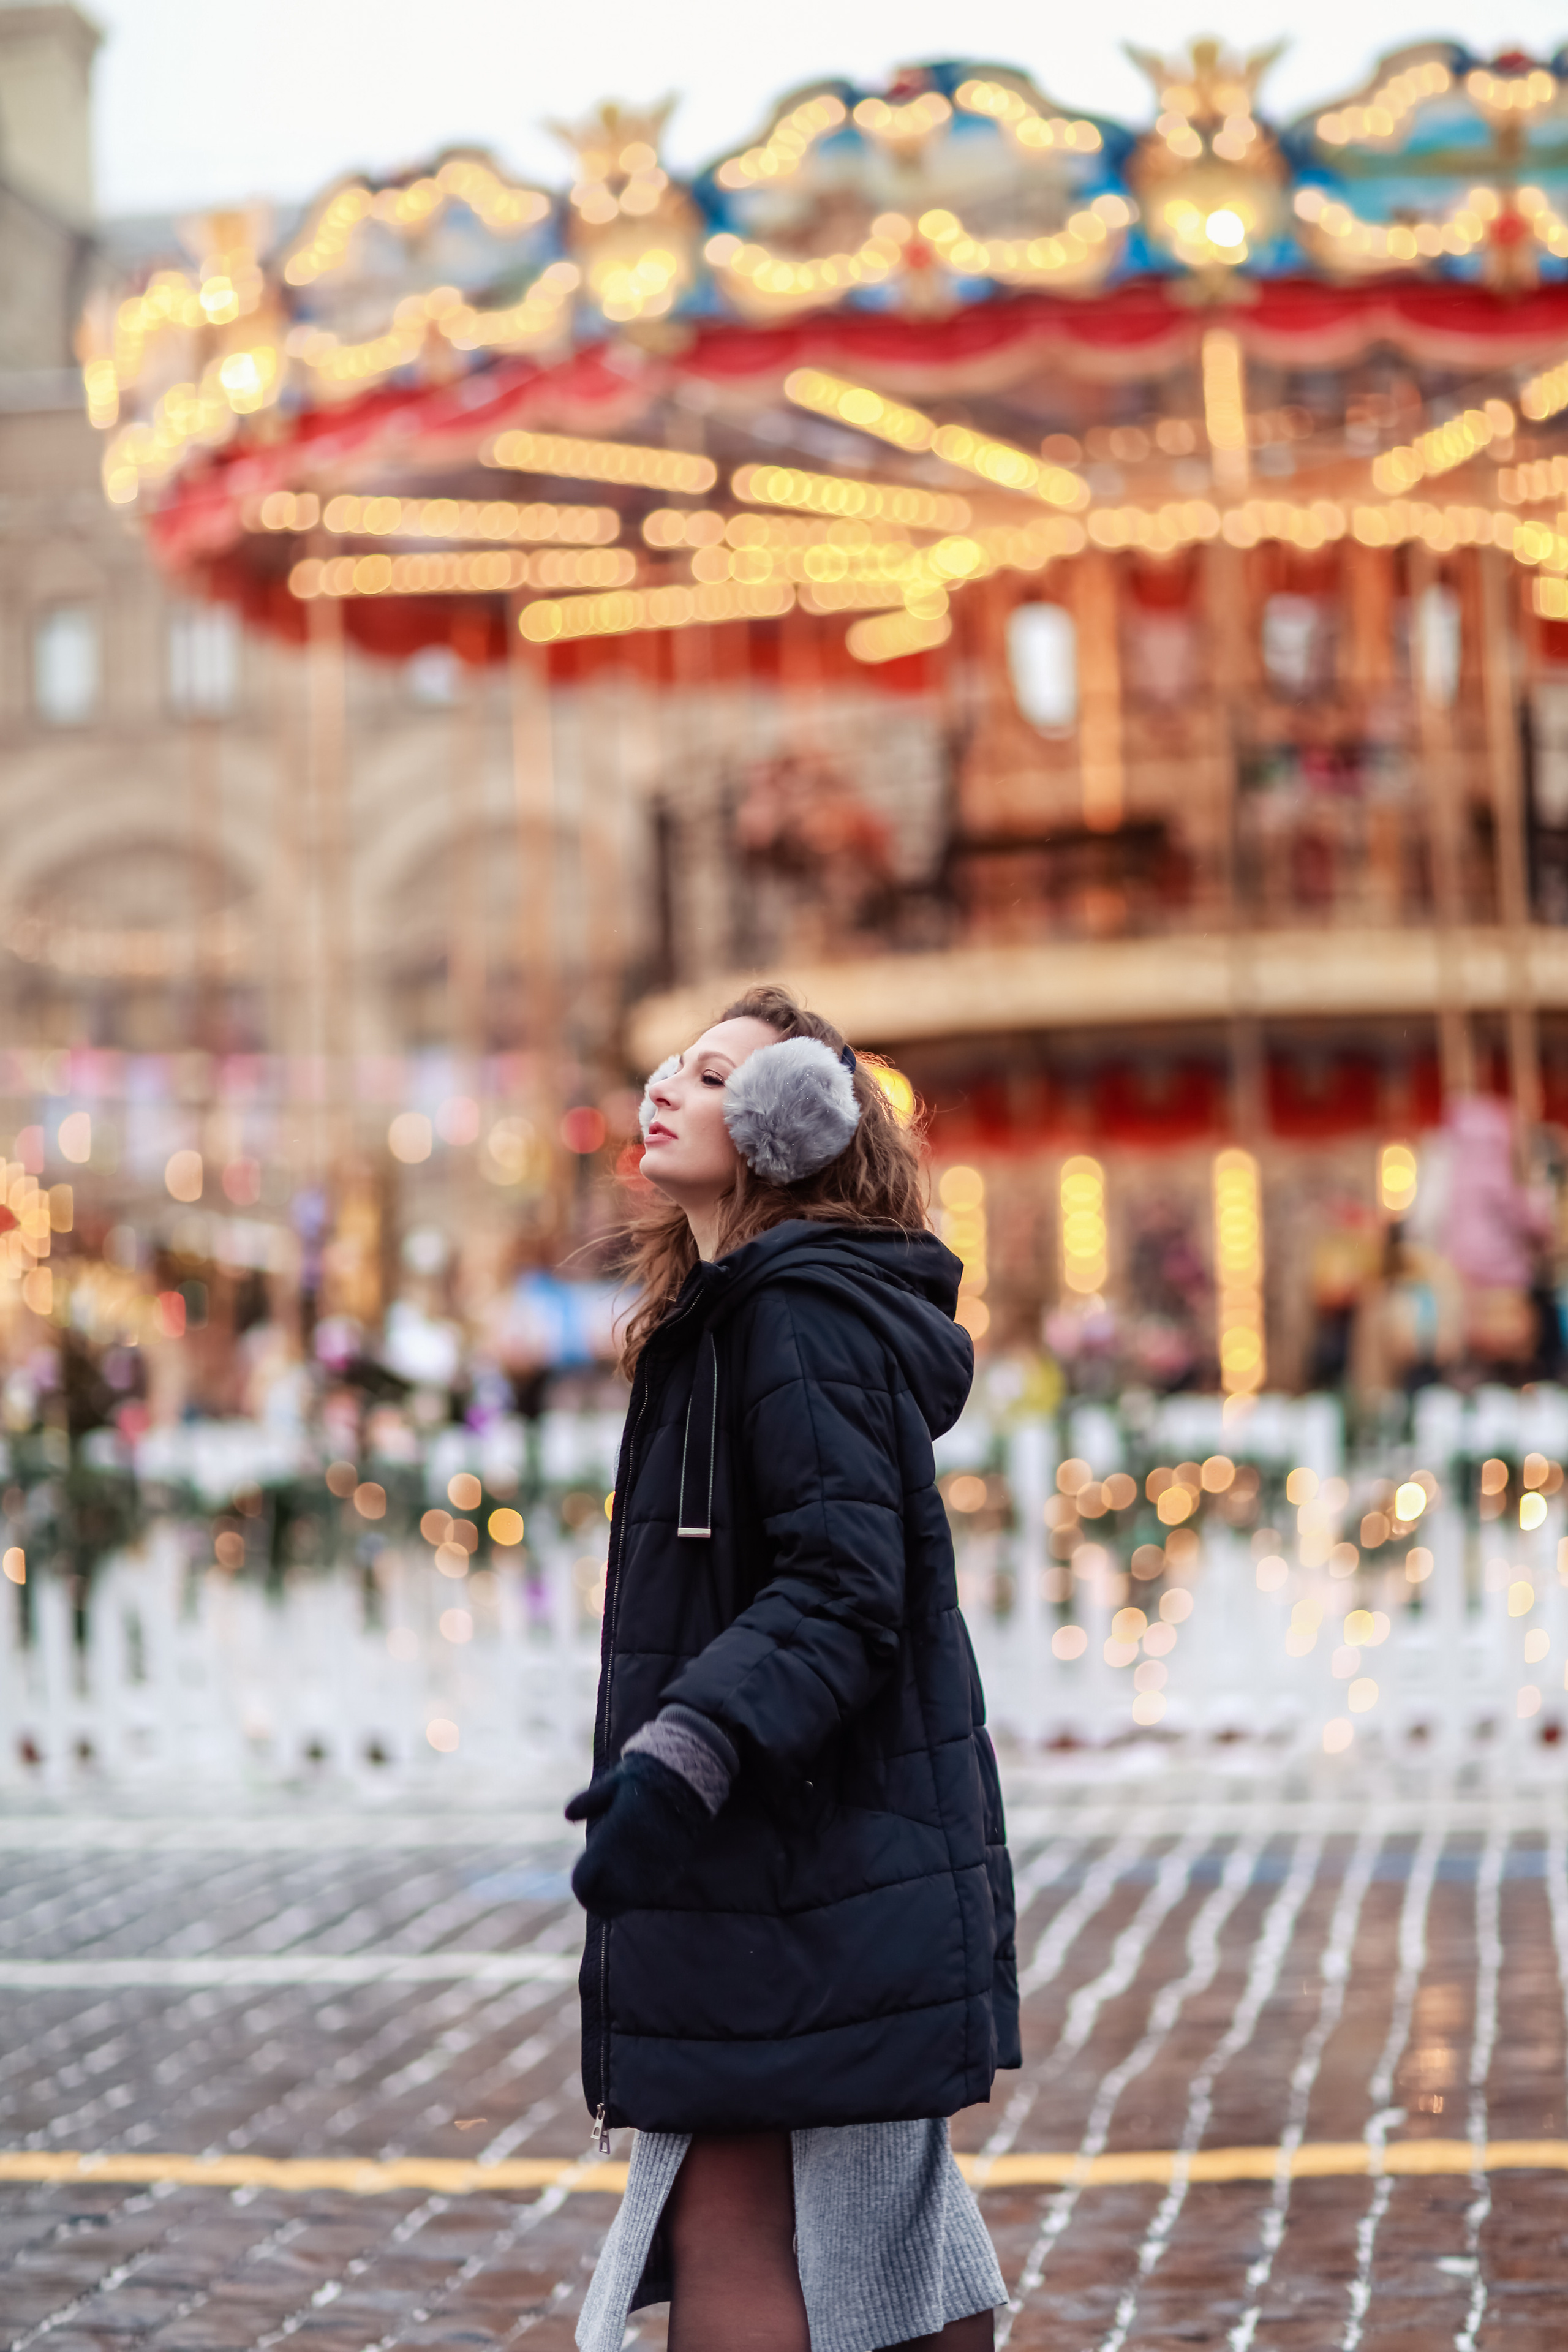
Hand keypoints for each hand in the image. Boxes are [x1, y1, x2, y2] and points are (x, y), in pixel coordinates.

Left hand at [566, 1751, 711, 1915]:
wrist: (687, 1782)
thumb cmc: (644, 1779)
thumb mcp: (612, 1784)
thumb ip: (589, 1801)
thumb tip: (568, 1814)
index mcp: (608, 1844)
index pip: (583, 1885)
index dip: (581, 1884)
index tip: (584, 1874)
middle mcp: (627, 1865)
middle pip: (602, 1902)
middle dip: (597, 1895)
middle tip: (598, 1881)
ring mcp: (650, 1872)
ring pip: (625, 1901)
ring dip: (618, 1895)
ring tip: (618, 1877)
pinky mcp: (669, 1871)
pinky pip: (648, 1892)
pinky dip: (639, 1889)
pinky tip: (639, 1871)